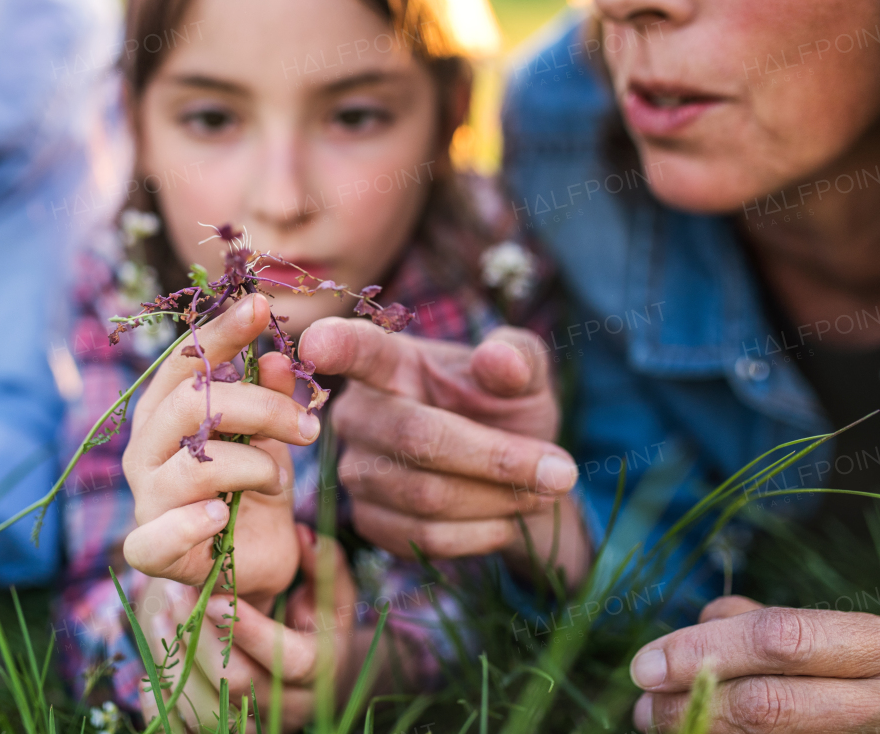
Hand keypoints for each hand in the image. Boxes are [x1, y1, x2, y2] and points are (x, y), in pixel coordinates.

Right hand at [123, 293, 319, 609]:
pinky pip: (157, 537)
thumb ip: (271, 398)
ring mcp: (146, 498)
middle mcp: (146, 448)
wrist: (251, 565)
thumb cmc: (255, 489)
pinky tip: (222, 516)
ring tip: (277, 480)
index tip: (262, 305)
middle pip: (190, 405)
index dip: (221, 331)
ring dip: (253, 467)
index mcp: (168, 411)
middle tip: (310, 426)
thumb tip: (279, 357)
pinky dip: (193, 524)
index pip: (184, 360)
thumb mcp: (273, 437)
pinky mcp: (152, 549)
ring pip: (193, 465)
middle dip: (260, 407)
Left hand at [139, 525, 377, 732]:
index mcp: (321, 670)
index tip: (213, 596)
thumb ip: (324, 563)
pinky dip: (163, 700)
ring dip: (178, 661)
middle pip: (240, 682)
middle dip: (204, 636)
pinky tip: (153, 665)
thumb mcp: (333, 593)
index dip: (250, 629)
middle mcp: (290, 705)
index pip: (290, 659)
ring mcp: (257, 725)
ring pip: (209, 708)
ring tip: (161, 616)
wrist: (311, 678)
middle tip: (178, 593)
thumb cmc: (319, 623)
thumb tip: (301, 536)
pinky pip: (185, 730)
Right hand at [297, 320, 586, 576]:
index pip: (358, 349)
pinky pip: (423, 537)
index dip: (335, 345)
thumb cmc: (507, 413)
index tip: (316, 340)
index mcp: (391, 362)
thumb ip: (520, 358)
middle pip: (419, 438)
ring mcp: (354, 470)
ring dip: (499, 501)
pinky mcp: (365, 520)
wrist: (511, 482)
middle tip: (563, 471)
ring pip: (426, 496)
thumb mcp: (527, 379)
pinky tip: (505, 518)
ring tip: (542, 493)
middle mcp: (359, 413)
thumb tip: (499, 360)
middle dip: (499, 459)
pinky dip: (480, 533)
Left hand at [631, 596, 879, 731]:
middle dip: (692, 705)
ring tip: (658, 723)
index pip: (776, 641)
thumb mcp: (823, 628)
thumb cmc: (858, 663)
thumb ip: (753, 623)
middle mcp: (879, 701)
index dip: (701, 652)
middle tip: (642, 706)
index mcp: (873, 645)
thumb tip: (677, 643)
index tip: (645, 665)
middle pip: (768, 706)